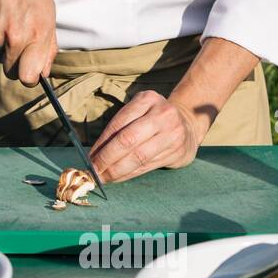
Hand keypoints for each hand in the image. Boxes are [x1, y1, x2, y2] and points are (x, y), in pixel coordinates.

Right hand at [0, 0, 57, 85]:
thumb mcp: (48, 15)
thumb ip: (47, 47)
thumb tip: (43, 73)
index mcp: (36, 34)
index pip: (28, 77)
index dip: (30, 78)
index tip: (32, 72)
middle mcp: (14, 36)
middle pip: (12, 72)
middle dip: (18, 65)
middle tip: (22, 48)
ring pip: (1, 55)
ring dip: (6, 46)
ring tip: (12, 21)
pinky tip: (1, 15)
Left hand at [91, 90, 207, 183]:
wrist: (188, 124)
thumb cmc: (153, 119)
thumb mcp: (138, 112)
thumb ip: (120, 127)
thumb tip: (94, 153)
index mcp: (148, 99)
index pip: (119, 123)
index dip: (102, 143)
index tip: (89, 158)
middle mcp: (162, 114)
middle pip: (128, 140)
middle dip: (107, 159)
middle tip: (93, 171)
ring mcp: (172, 133)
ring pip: (138, 157)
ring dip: (117, 171)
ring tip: (103, 178)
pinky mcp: (176, 151)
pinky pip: (147, 166)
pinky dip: (129, 174)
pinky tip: (118, 178)